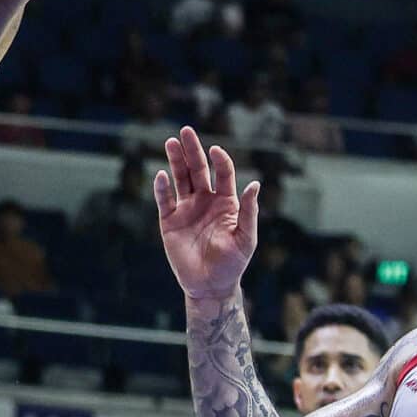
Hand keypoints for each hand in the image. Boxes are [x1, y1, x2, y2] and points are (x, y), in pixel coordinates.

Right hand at [152, 126, 258, 304]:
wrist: (210, 285)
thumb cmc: (233, 263)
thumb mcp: (246, 237)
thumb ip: (248, 211)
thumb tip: (255, 184)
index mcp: (226, 202)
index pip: (223, 173)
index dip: (220, 160)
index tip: (216, 151)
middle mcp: (205, 201)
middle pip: (198, 169)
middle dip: (192, 150)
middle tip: (186, 131)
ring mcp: (187, 209)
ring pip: (180, 179)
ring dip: (175, 161)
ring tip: (171, 142)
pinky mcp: (170, 221)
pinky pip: (165, 200)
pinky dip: (162, 188)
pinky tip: (161, 175)